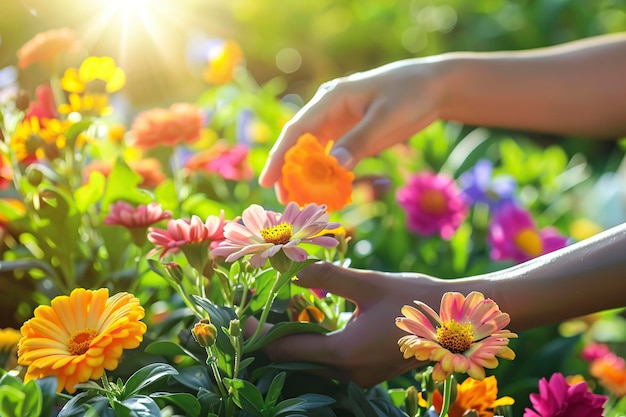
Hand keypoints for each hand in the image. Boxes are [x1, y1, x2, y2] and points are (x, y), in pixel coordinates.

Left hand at [255, 262, 450, 387]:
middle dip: (273, 338)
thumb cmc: (414, 298)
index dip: (258, 333)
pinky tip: (311, 325)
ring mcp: (361, 378)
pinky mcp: (370, 373)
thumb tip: (290, 266)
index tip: (240, 317)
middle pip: (296, 361)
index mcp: (344, 353)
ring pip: (314, 364)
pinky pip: (332, 365)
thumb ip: (326, 276)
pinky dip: (316, 347)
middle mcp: (349, 373)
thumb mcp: (368, 282)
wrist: (459, 320)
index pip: (285, 350)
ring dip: (295, 343)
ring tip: (277, 315)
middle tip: (254, 312)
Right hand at [259, 58, 446, 202]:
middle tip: (285, 201)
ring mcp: (341, 123)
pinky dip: (331, 175)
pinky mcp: (353, 135)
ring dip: (309, 177)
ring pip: (316, 153)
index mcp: (332, 98)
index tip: (267, 181)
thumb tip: (333, 168)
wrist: (436, 87)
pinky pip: (335, 158)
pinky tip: (333, 192)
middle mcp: (330, 110)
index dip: (280, 156)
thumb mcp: (386, 118)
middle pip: (301, 144)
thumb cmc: (411, 95)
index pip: (298, 130)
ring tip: (304, 202)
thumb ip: (359, 141)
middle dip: (291, 172)